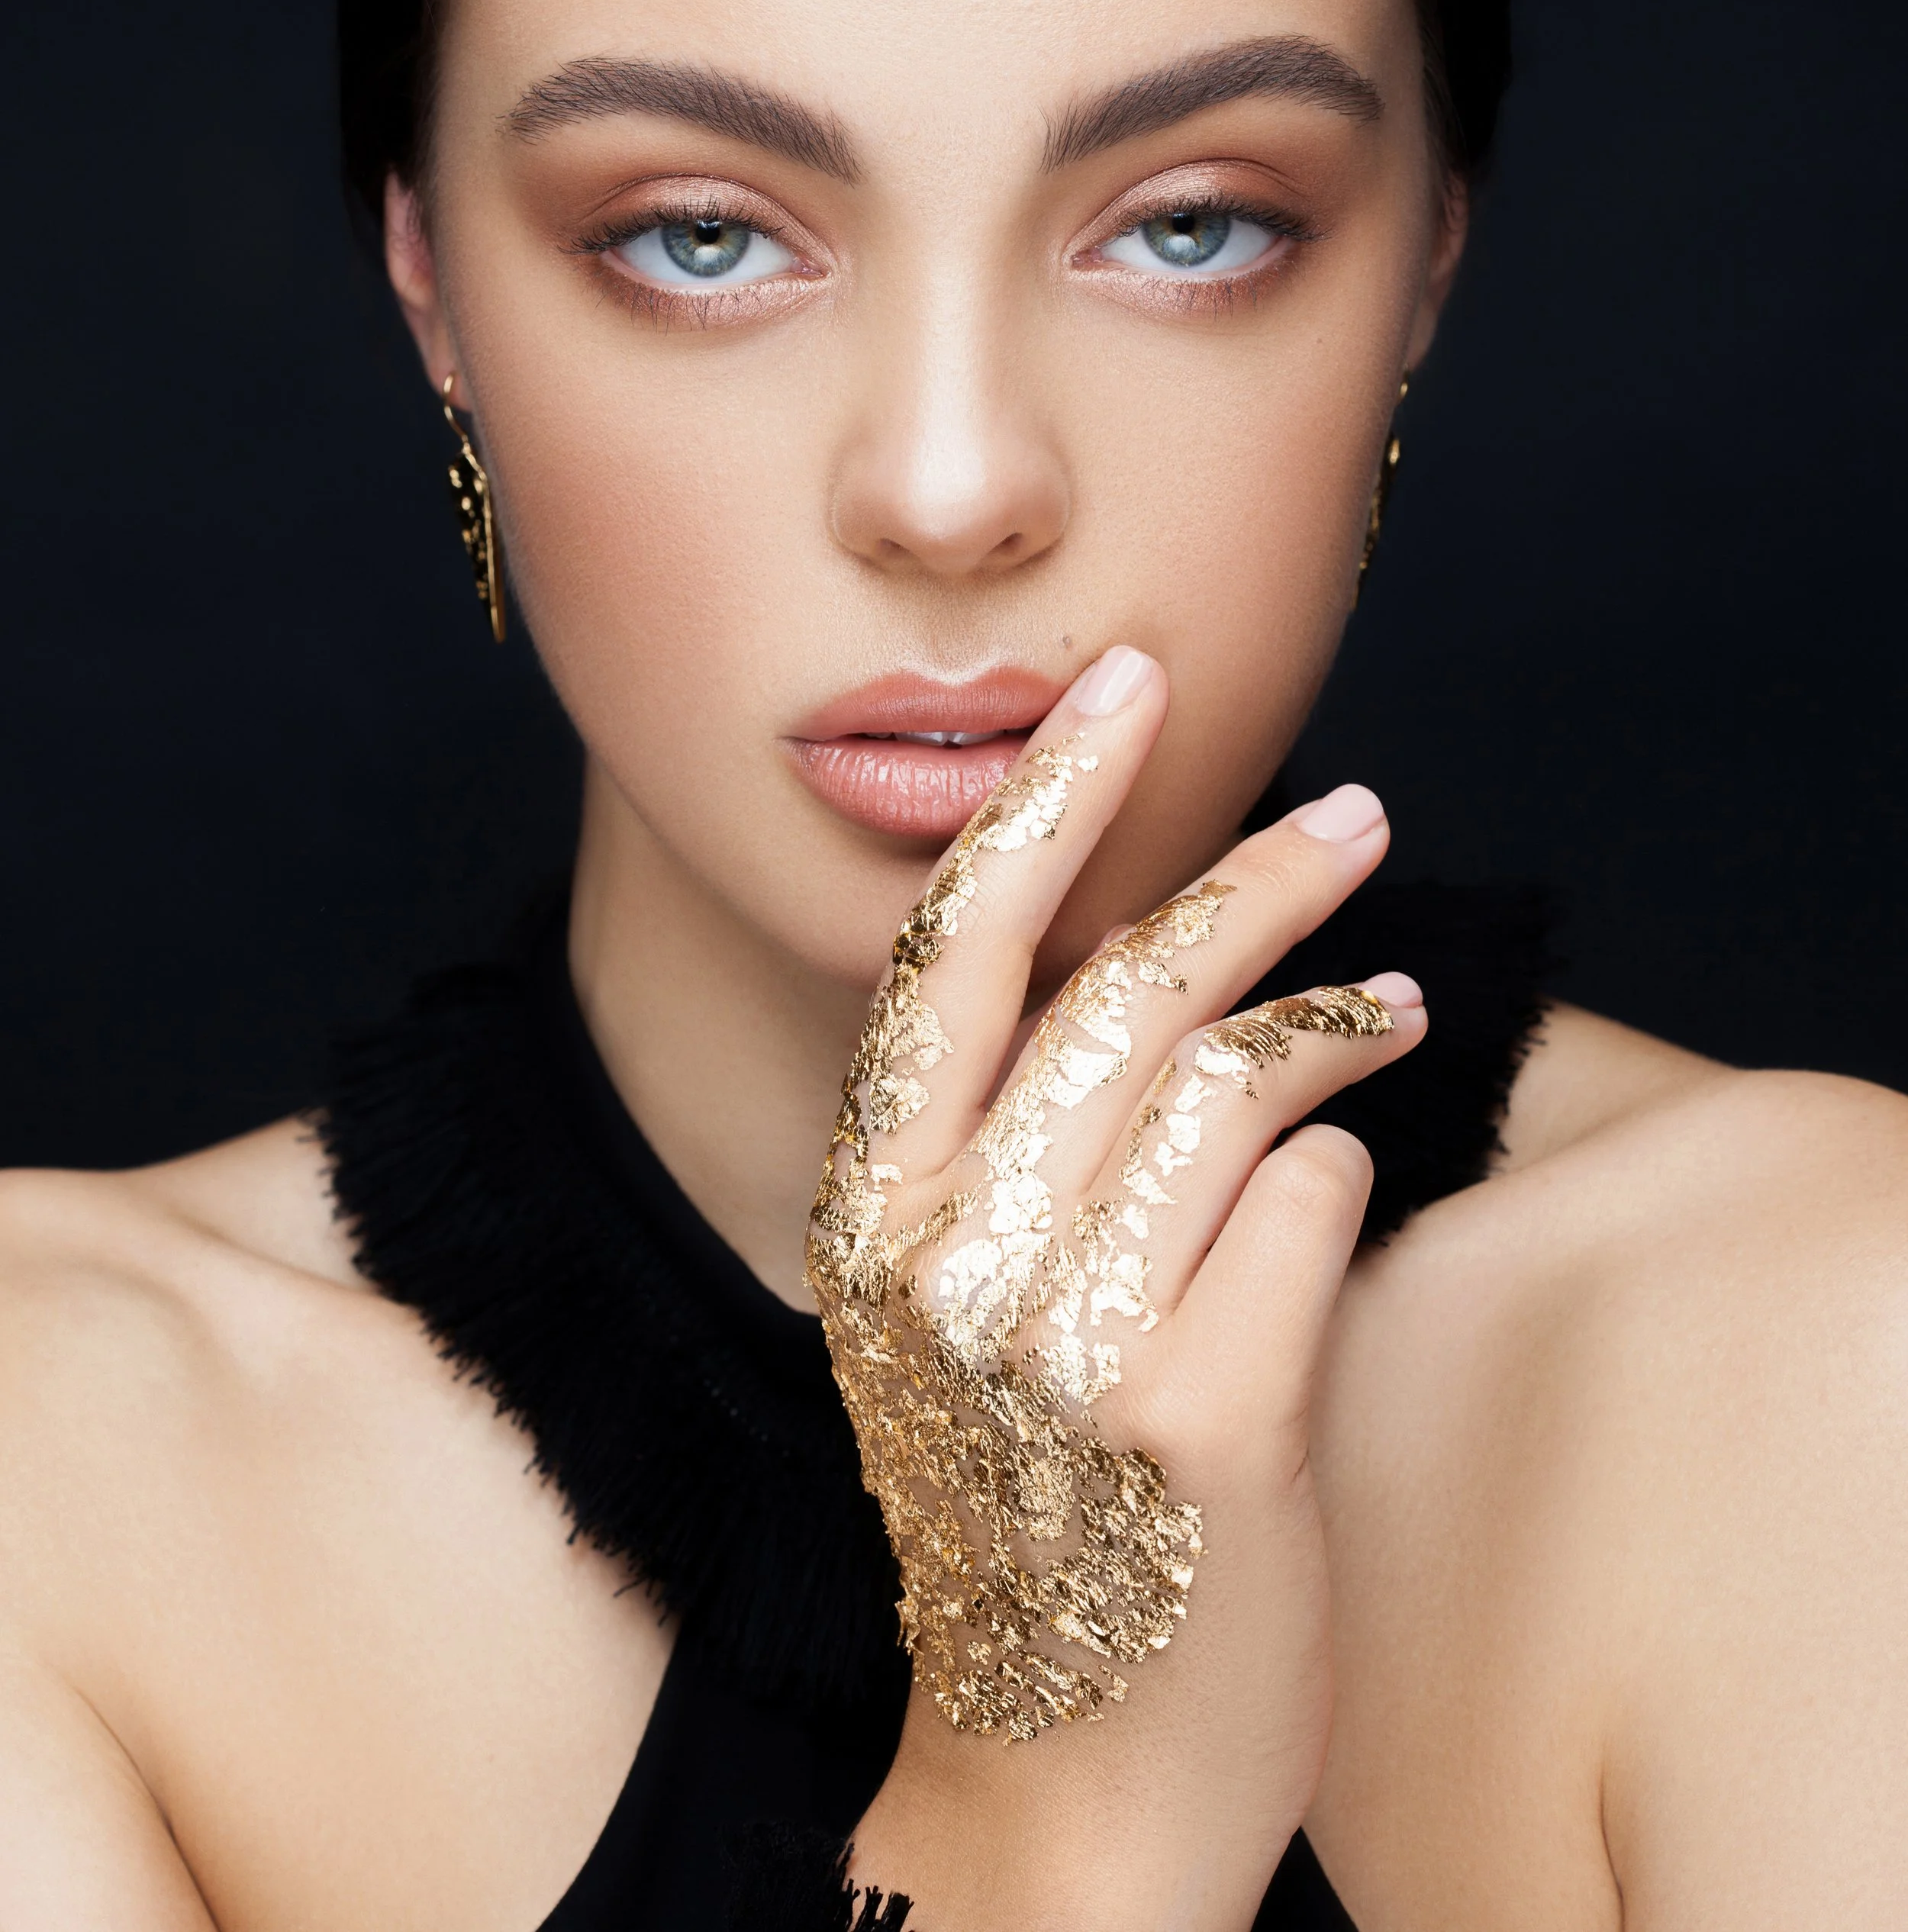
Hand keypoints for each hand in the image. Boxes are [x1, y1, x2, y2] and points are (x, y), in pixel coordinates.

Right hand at [809, 648, 1423, 1929]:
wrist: (1053, 1798)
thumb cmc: (1020, 1528)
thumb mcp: (950, 1324)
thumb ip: (1010, 1148)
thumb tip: (1142, 960)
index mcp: (867, 1222)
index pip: (953, 958)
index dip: (1049, 806)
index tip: (1125, 689)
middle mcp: (948, 1269)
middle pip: (1123, 994)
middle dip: (1254, 878)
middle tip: (1350, 817)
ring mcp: (1070, 1348)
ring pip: (1229, 1087)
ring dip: (1336, 1023)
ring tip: (1395, 1003)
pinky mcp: (1203, 1425)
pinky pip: (1308, 1204)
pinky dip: (1343, 1172)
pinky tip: (1348, 1177)